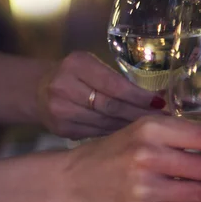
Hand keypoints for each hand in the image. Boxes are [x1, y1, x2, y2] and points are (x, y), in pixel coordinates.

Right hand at [37, 52, 166, 138]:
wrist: (38, 90)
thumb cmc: (76, 76)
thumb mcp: (93, 67)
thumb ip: (119, 80)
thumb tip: (158, 98)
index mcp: (77, 65)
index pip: (115, 85)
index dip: (140, 97)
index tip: (160, 103)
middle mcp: (64, 86)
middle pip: (111, 106)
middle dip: (140, 114)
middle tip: (162, 120)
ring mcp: (60, 110)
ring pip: (106, 123)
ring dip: (131, 128)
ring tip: (152, 130)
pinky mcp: (61, 130)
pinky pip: (97, 134)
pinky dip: (117, 136)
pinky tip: (131, 136)